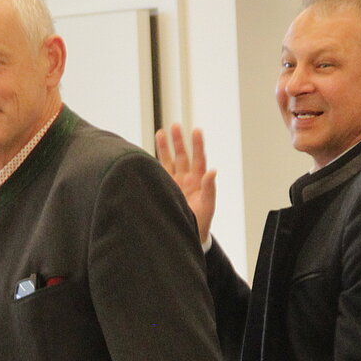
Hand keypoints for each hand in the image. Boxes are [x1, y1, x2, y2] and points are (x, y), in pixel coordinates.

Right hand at [155, 123, 216, 245]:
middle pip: (182, 156)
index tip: (196, 130)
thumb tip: (212, 171)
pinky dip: (153, 163)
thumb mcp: (207, 206)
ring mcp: (174, 183)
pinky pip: (158, 172)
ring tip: (161, 132)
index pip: (198, 158)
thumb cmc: (200, 222)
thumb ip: (209, 189)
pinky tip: (147, 153)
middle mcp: (186, 179)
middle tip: (175, 126)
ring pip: (169, 161)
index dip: (197, 145)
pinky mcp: (163, 188)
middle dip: (179, 141)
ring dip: (165, 147)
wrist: (187, 235)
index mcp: (198, 181)